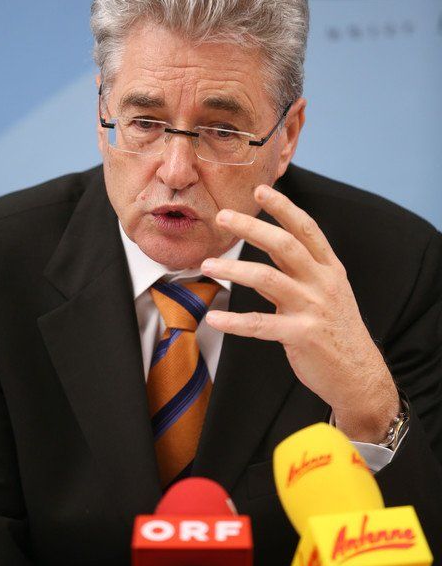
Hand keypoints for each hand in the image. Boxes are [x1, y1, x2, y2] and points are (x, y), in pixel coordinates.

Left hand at [201, 184, 399, 441]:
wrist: (359, 375)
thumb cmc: (336, 330)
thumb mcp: (327, 291)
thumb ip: (297, 269)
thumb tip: (265, 245)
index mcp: (329, 268)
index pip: (306, 228)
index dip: (283, 208)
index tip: (260, 190)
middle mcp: (323, 283)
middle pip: (285, 245)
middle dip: (252, 227)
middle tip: (223, 216)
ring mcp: (313, 308)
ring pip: (268, 279)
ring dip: (234, 270)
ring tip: (207, 265)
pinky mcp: (302, 336)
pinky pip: (262, 324)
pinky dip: (235, 321)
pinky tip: (214, 318)